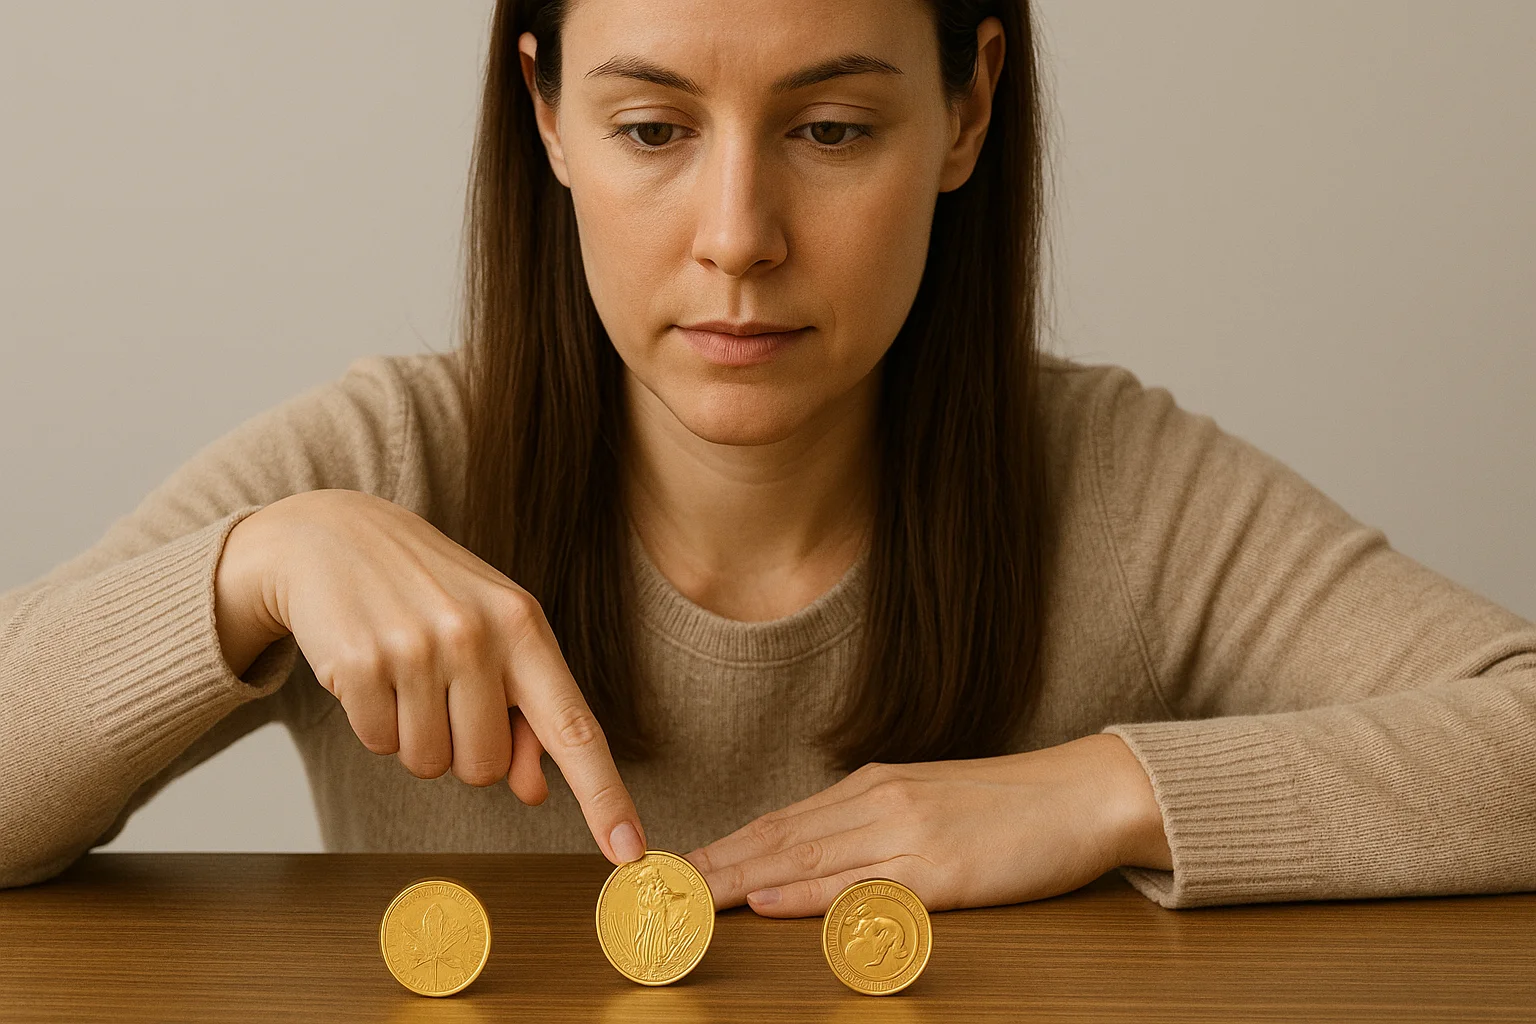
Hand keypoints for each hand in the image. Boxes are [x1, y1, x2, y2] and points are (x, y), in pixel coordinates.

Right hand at [213, 488, 647, 865]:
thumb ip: (525, 712)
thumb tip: (536, 790)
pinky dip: (374, 722)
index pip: (575, 727)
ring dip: (415, 736)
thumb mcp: (494, 635)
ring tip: (406, 673)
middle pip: (485, 768)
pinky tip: (372, 671)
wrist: (335, 537)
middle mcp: (477, 635)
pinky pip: (377, 744)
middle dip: (462, 747)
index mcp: (525, 625)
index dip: (605, 795)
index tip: (630, 850)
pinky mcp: (359, 662)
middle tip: (443, 690)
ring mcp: (416, 648)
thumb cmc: (432, 595)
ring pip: (429, 764)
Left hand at [683, 733, 1169, 916]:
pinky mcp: (942, 869)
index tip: (671, 870)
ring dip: (735, 881)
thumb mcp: (929, 806)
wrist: (1086, 791)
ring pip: (802, 860)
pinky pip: (860, 885)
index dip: (720, 849)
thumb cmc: (1011, 806)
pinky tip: (766, 902)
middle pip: (774, 840)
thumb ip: (871, 829)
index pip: (778, 824)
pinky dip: (805, 895)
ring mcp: (907, 834)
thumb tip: (812, 862)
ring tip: (682, 897)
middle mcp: (878, 803)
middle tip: (649, 889)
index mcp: (872, 788)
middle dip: (709, 866)